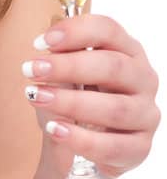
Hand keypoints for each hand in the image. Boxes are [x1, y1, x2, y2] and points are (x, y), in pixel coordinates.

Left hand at [23, 11, 160, 178]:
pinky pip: (113, 146)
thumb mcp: (67, 74)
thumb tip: (46, 54)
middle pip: (113, 67)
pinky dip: (81, 139)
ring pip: (115, 108)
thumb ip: (61, 60)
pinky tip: (56, 130)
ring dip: (71, 103)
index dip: (75, 32)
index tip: (40, 42)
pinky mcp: (140, 148)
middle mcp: (143, 80)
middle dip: (69, 67)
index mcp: (127, 51)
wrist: (86, 141)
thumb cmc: (79, 97)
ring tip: (38, 98)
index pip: (109, 30)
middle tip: (32, 70)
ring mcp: (145, 114)